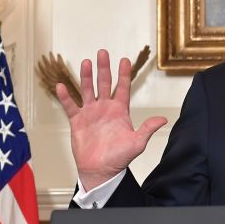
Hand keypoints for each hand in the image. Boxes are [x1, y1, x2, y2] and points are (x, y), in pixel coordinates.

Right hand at [55, 49, 167, 190]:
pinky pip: (70, 106)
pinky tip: (61, 86)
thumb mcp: (137, 143)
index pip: (123, 88)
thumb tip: (163, 119)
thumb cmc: (119, 158)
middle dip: (104, 68)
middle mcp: (105, 108)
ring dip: (86, 77)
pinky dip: (65, 96)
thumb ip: (147, 129)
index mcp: (120, 111)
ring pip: (87, 90)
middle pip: (104, 83)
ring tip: (85, 63)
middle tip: (102, 52)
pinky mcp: (77, 121)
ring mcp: (91, 113)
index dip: (124, 74)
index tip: (125, 60)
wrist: (101, 170)